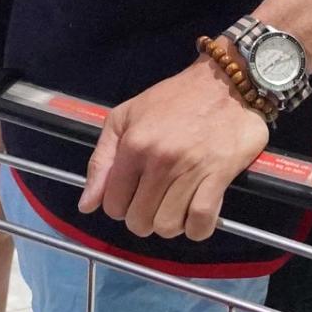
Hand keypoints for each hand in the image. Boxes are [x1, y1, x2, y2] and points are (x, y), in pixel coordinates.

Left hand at [78, 59, 268, 240]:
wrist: (225, 82)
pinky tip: (195, 213)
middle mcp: (160, 159)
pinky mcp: (219, 176)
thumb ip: (102, 160)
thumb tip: (86, 205)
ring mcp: (190, 169)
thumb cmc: (174, 98)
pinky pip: (200, 224)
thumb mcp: (126, 116)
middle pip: (140, 222)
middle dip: (144, 217)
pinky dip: (196, 229)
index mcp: (134, 144)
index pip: (113, 205)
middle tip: (156, 197)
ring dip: (170, 223)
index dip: (121, 204)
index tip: (133, 192)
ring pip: (168, 227)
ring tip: (176, 203)